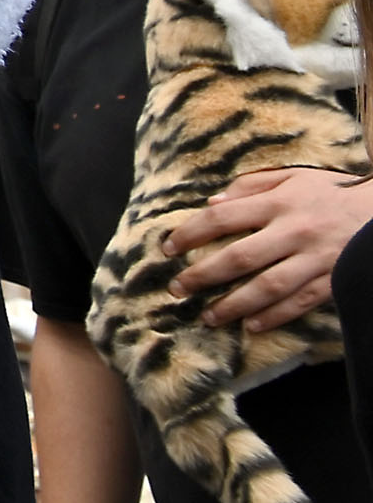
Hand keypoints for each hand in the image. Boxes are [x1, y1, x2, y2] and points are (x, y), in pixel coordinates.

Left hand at [166, 166, 372, 330]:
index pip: (222, 218)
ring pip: (268, 286)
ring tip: (208, 317)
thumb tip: (212, 203)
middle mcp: (294, 231)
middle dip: (204, 276)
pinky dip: (275, 316)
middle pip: (240, 257)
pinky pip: (300, 302)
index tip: (167, 248)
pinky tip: (252, 325)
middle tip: (178, 289)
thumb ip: (251, 187)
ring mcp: (315, 258)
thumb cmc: (333, 193)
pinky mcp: (334, 280)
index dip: (190, 234)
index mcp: (279, 202)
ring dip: (234, 305)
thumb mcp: (293, 177)